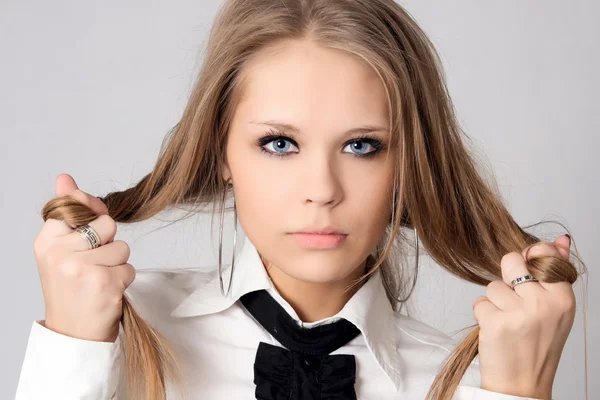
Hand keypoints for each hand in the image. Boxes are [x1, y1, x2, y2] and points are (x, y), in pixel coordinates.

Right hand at [33, 174, 135, 341]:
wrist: (73, 333)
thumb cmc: (71, 287)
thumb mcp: (60, 250)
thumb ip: (66, 213)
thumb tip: (64, 177)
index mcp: (47, 241)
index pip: (76, 205)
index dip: (92, 213)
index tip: (90, 233)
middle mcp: (60, 253)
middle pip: (107, 224)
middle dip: (108, 243)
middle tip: (92, 264)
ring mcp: (81, 268)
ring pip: (122, 247)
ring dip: (117, 264)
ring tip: (99, 280)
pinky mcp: (104, 283)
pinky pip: (130, 267)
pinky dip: (124, 280)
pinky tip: (106, 292)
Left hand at [472, 235, 574, 398]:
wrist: (523, 383)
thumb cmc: (538, 344)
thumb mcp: (556, 309)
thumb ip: (557, 272)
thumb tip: (560, 239)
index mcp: (563, 298)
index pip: (542, 253)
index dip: (527, 259)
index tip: (526, 274)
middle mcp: (543, 304)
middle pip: (510, 260)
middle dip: (506, 276)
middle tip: (514, 300)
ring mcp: (519, 313)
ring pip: (492, 284)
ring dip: (494, 301)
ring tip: (507, 320)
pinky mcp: (496, 322)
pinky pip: (480, 302)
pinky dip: (483, 314)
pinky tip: (496, 329)